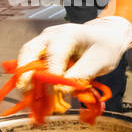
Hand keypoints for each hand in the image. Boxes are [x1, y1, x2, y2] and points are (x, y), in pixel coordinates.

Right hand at [15, 16, 131, 88]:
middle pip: (30, 51)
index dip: (52, 73)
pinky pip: (32, 63)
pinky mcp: (43, 50)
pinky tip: (34, 93)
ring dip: (25, 77)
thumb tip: (62, 89)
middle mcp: (52, 35)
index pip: (55, 54)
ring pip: (27, 57)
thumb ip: (81, 74)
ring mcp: (45, 41)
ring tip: (28, 96)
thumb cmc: (105, 47)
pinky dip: (31, 78)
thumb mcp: (100, 61)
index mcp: (68, 34)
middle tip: (26, 92)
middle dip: (26, 73)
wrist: (107, 37)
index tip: (54, 91)